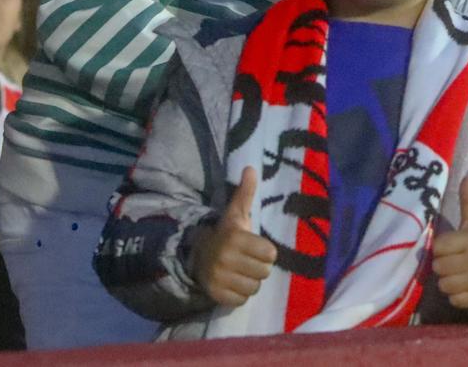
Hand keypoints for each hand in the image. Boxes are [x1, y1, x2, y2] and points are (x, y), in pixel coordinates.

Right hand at [191, 166, 276, 309]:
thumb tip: (251, 168)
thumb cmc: (225, 234)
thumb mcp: (236, 213)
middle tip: (248, 261)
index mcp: (234, 238)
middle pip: (264, 272)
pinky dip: (240, 294)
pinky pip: (242, 300)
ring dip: (251, 281)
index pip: (270, 253)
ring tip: (242, 272)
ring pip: (254, 288)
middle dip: (259, 267)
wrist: (197, 255)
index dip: (266, 251)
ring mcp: (219, 279)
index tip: (255, 247)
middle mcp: (225, 259)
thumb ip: (245, 193)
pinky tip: (233, 283)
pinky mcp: (216, 295)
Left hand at [433, 176, 467, 309]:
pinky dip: (456, 295)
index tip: (452, 247)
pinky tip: (465, 286)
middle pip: (438, 267)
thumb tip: (467, 177)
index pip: (439, 247)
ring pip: (443, 285)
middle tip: (455, 261)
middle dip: (444, 265)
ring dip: (448, 281)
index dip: (443, 248)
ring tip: (458, 274)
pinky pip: (453, 300)